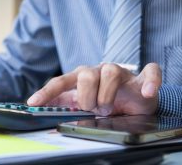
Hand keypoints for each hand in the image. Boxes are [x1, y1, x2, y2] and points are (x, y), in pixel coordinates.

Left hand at [27, 63, 161, 115]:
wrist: (134, 101)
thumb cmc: (106, 101)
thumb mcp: (84, 105)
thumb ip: (67, 105)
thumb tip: (45, 112)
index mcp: (80, 77)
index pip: (60, 82)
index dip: (46, 92)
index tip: (32, 103)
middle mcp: (97, 71)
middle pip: (85, 75)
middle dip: (86, 97)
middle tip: (93, 109)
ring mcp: (120, 72)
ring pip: (110, 72)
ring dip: (107, 96)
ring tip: (108, 108)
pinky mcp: (142, 76)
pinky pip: (149, 71)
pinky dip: (149, 82)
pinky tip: (145, 92)